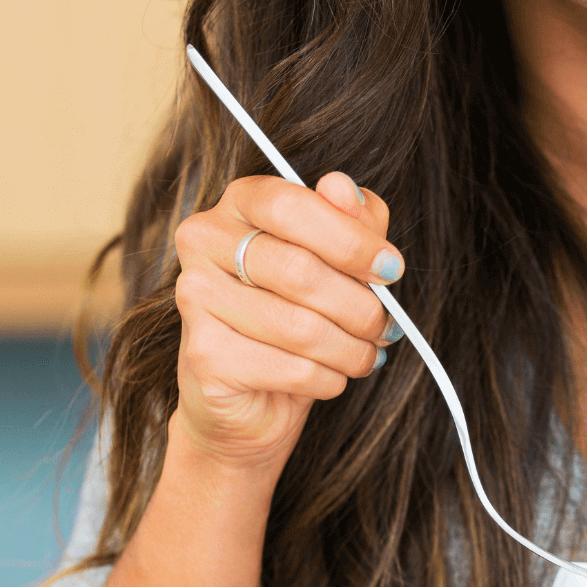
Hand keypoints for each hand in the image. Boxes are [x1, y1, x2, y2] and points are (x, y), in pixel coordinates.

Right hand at [171, 170, 400, 471]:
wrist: (245, 397)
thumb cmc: (294, 315)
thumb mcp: (333, 261)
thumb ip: (348, 221)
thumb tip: (344, 189)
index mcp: (237, 204)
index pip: (291, 206)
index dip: (351, 240)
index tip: (390, 268)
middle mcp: (204, 242)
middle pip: (299, 270)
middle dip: (360, 306)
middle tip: (386, 325)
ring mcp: (196, 298)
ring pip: (301, 327)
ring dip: (352, 349)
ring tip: (365, 354)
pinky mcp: (204, 356)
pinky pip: (293, 369)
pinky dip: (329, 379)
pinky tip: (331, 376)